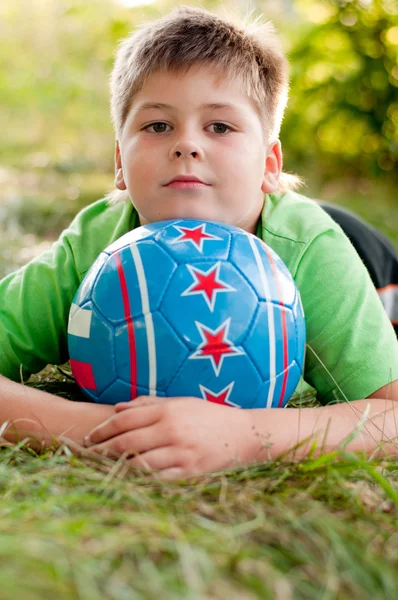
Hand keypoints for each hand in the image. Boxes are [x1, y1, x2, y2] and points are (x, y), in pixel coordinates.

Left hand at [83, 396, 253, 479]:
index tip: (90, 436)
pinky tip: (128, 483)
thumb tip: (117, 408)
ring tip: (102, 470)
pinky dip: (140, 483)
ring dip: (117, 468)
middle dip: (102, 449)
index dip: (103, 428)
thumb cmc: (209, 416)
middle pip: (126, 442)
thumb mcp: (180, 402)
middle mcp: (172, 431)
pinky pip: (157, 481)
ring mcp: (181, 453)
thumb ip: (148, 404)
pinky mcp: (190, 473)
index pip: (125, 419)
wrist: (244, 434)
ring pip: (138, 464)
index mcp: (168, 411)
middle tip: (87, 455)